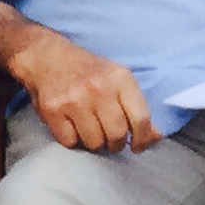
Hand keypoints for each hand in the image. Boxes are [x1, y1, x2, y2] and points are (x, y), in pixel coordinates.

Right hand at [8, 29, 160, 152]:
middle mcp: (99, 89)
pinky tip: (73, 127)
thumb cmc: (90, 72)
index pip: (141, 119)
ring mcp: (75, 100)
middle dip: (116, 144)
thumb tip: (155, 137)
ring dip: (94, 142)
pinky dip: (73, 140)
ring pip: (94, 142)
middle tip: (112, 140)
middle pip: (117, 134)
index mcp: (121, 79)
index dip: (143, 139)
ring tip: (91, 130)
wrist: (48, 57)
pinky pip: (70, 141)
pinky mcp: (53, 111)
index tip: (138, 146)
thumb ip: (138, 108)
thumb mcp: (119, 80)